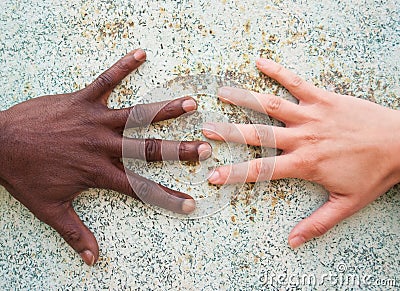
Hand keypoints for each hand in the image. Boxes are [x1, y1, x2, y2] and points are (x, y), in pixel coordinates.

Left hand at [0, 49, 210, 265]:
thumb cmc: (23, 176)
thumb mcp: (49, 210)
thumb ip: (75, 234)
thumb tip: (92, 260)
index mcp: (98, 172)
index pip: (140, 189)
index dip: (166, 198)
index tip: (190, 203)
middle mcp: (103, 146)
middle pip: (148, 150)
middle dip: (180, 151)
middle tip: (205, 149)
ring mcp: (93, 121)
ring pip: (135, 115)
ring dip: (163, 110)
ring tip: (189, 103)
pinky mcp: (81, 101)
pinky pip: (106, 81)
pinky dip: (123, 67)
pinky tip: (140, 54)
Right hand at [202, 58, 399, 248]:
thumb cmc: (375, 173)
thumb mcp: (347, 204)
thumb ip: (317, 223)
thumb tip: (294, 242)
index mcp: (305, 164)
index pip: (261, 170)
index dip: (234, 174)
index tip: (213, 176)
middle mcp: (303, 138)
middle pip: (258, 134)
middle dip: (229, 133)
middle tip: (206, 130)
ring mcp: (312, 115)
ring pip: (271, 105)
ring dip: (244, 99)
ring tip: (221, 94)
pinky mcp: (323, 98)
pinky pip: (296, 82)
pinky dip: (277, 71)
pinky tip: (260, 62)